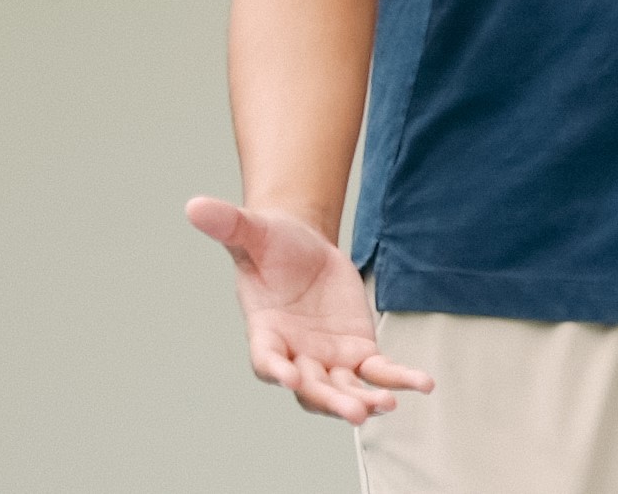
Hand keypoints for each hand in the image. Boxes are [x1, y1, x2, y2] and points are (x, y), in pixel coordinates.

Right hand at [183, 196, 432, 423]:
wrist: (302, 247)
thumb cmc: (270, 243)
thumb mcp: (252, 231)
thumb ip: (228, 224)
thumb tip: (193, 204)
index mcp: (265, 332)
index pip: (266, 360)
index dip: (277, 371)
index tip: (291, 378)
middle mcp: (294, 354)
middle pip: (311, 388)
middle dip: (332, 400)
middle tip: (357, 412)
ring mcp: (326, 357)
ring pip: (344, 388)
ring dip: (364, 398)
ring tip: (388, 404)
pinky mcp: (357, 350)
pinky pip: (377, 371)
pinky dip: (398, 378)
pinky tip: (423, 384)